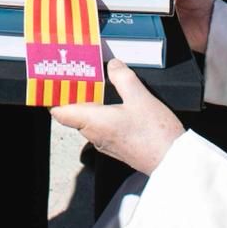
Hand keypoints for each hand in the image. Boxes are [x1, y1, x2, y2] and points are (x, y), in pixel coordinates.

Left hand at [50, 60, 185, 174]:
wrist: (173, 162)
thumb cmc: (155, 134)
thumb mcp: (139, 97)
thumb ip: (122, 77)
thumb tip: (113, 65)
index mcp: (93, 122)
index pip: (59, 112)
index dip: (54, 97)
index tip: (55, 81)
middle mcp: (94, 135)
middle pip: (73, 115)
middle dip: (74, 95)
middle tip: (79, 76)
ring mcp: (105, 144)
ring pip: (88, 122)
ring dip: (90, 104)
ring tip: (97, 85)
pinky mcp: (118, 147)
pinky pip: (101, 128)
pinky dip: (102, 114)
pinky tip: (115, 104)